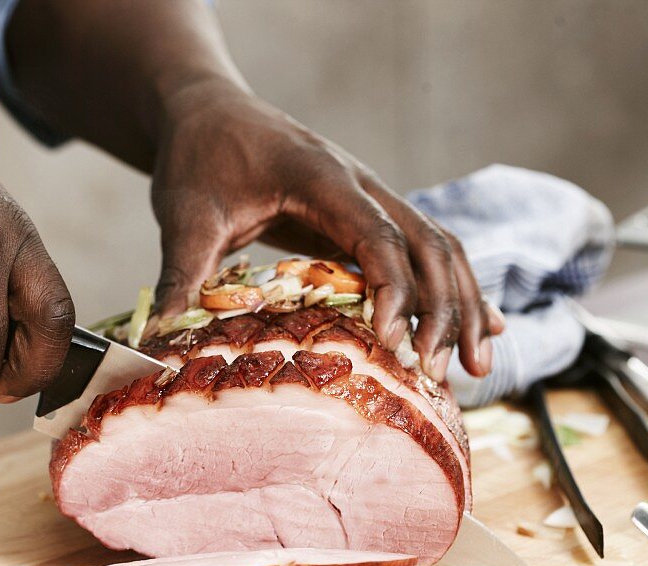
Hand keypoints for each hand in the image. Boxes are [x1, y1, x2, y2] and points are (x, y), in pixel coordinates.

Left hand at [150, 80, 503, 381]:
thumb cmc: (198, 157)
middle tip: (441, 370)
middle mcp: (362, 185)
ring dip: (464, 304)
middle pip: (428, 244)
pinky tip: (484, 326)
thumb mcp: (185, 214)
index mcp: (323, 178)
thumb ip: (183, 271)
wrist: (209, 112)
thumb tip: (163, 337)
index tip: (392, 341)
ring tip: (477, 364)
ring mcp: (372, 199)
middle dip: (445, 308)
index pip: (378, 234)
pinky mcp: (369, 217)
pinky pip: (427, 251)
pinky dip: (454, 290)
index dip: (393, 288)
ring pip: (440, 248)